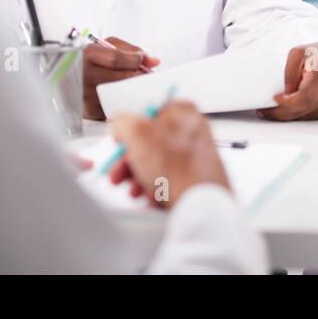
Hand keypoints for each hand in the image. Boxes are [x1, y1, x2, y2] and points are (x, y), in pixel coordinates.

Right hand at [81, 36, 158, 120]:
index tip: (141, 61)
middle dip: (140, 77)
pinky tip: (122, 96)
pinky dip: (123, 102)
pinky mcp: (89, 111)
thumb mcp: (103, 46)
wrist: (63, 76)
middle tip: (147, 76)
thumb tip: (153, 62)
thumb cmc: (86, 59)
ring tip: (135, 85)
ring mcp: (86, 95)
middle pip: (121, 79)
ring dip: (133, 91)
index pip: (116, 58)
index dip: (134, 60)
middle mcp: (84, 75)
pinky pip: (114, 107)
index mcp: (86, 55)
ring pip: (121, 95)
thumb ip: (129, 50)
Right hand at [107, 100, 229, 209]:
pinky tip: (151, 198)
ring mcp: (197, 158)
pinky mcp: (197, 181)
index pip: (149, 113)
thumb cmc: (178, 169)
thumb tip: (119, 126)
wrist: (198, 205)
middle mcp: (193, 133)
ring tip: (135, 190)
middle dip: (129, 162)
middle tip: (119, 173)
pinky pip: (169, 183)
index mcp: (183, 113)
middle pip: (150, 143)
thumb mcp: (138, 134)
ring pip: (157, 165)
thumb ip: (123, 122)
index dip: (130, 130)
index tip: (120, 142)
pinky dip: (156, 191)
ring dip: (139, 179)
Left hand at [258, 39, 317, 120]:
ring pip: (308, 117)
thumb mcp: (298, 52)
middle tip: (268, 110)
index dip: (287, 103)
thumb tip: (286, 94)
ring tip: (284, 103)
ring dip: (293, 113)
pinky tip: (301, 104)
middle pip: (304, 110)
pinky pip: (316, 118)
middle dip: (282, 112)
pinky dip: (305, 113)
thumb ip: (289, 72)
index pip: (305, 96)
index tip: (275, 99)